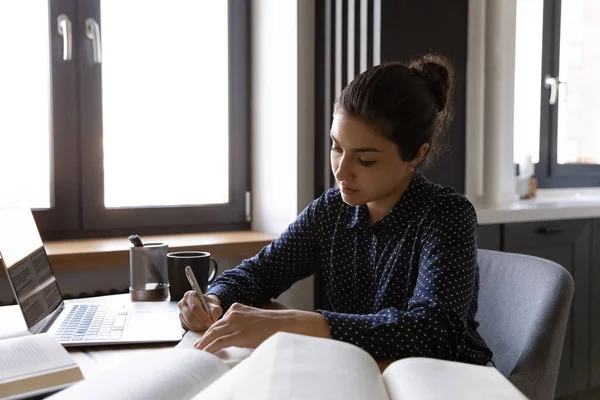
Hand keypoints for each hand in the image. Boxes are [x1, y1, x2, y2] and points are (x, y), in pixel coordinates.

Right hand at [178, 291, 222, 331]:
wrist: (205, 306)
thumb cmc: (209, 304)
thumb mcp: (214, 304)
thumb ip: (215, 309)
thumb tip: (213, 318)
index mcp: (189, 295)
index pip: (194, 307)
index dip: (203, 316)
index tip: (211, 323)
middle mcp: (182, 303)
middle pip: (190, 316)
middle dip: (201, 324)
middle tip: (210, 327)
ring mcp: (180, 313)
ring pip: (189, 324)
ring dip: (199, 328)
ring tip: (208, 327)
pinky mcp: (181, 322)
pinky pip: (188, 328)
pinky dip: (196, 330)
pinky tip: (203, 327)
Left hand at [195, 303, 330, 352]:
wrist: (283, 323)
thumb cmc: (271, 324)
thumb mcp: (253, 319)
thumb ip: (241, 324)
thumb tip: (235, 335)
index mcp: (236, 308)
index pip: (219, 321)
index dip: (210, 330)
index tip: (205, 338)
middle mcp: (233, 313)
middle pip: (213, 327)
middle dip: (204, 337)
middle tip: (197, 345)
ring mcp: (234, 323)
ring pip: (213, 334)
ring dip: (204, 343)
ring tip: (198, 351)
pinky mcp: (237, 334)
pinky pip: (219, 342)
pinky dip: (210, 348)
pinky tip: (205, 353)